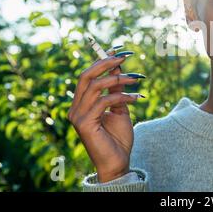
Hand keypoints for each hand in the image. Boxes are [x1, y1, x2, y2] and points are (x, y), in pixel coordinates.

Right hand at [68, 51, 144, 182]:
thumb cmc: (118, 138)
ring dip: (118, 79)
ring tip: (136, 79)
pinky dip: (121, 96)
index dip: (101, 61)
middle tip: (124, 56)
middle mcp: (75, 108)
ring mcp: (77, 116)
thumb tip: (118, 67)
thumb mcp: (120, 108)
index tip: (117, 50)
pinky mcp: (84, 124)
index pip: (87, 76)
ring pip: (95, 86)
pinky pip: (103, 102)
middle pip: (85, 76)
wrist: (118, 162)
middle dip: (105, 63)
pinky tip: (137, 98)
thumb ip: (116, 89)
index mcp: (82, 103)